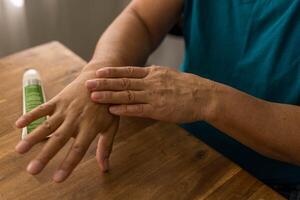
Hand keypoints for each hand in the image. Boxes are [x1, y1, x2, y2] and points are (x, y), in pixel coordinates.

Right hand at [15, 67, 118, 182]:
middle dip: (45, 155)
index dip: (68, 164)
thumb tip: (104, 168)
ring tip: (20, 150)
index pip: (78, 149)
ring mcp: (66, 109)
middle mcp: (76, 119)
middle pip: (59, 139)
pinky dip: (31, 115)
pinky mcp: (59, 100)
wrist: (102, 80)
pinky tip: (18, 124)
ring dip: (32, 137)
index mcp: (90, 127)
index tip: (57, 179)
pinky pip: (43, 108)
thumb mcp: (111, 126)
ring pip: (47, 125)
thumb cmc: (108, 106)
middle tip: (32, 170)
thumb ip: (106, 146)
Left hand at [86, 66, 213, 122]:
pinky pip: (138, 109)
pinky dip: (124, 109)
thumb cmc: (187, 87)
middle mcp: (151, 82)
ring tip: (94, 96)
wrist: (204, 96)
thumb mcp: (168, 75)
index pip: (128, 72)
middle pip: (123, 82)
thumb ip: (153, 76)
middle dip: (104, 83)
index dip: (112, 72)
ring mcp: (154, 96)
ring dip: (109, 96)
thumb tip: (140, 76)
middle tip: (88, 82)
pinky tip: (112, 110)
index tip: (98, 72)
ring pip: (127, 95)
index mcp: (153, 73)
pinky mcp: (158, 110)